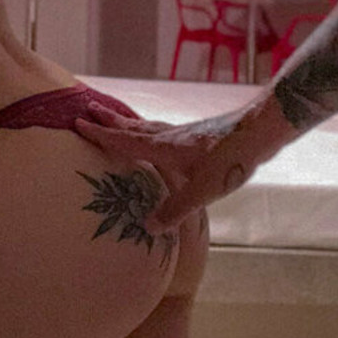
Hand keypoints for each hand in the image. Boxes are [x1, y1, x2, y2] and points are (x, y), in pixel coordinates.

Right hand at [75, 103, 265, 231]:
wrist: (259, 132)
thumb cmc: (230, 160)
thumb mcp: (202, 191)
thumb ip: (175, 209)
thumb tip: (148, 227)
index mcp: (163, 148)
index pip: (124, 140)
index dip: (100, 134)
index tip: (78, 123)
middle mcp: (168, 136)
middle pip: (132, 126)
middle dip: (109, 121)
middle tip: (88, 110)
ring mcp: (182, 133)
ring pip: (146, 125)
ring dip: (127, 122)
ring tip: (114, 118)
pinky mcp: (196, 134)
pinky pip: (161, 129)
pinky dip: (147, 128)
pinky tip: (156, 135)